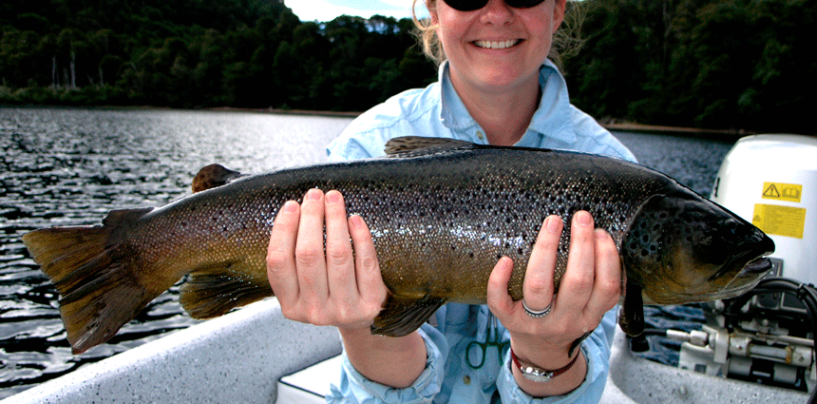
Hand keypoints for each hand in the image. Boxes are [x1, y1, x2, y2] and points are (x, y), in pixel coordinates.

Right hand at [266, 189, 386, 331]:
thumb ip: (295, 259)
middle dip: (310, 218)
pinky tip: (355, 219)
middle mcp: (315, 311)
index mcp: (290, 305)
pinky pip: (366, 262)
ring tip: (334, 199)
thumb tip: (296, 210)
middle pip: (308, 255)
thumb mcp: (304, 286)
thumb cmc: (329, 292)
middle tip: (315, 195)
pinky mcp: (371, 303)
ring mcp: (344, 309)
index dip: (283, 230)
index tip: (291, 205)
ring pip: (338, 255)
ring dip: (335, 220)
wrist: (363, 320)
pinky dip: (361, 237)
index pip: (279, 262)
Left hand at [487, 211, 620, 395]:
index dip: (607, 258)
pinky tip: (505, 259)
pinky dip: (499, 280)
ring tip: (554, 223)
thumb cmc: (566, 317)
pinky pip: (500, 302)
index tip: (601, 232)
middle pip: (577, 282)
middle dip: (581, 245)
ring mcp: (535, 322)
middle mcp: (565, 320)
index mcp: (590, 316)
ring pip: (539, 285)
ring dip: (546, 250)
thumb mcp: (590, 308)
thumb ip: (599, 283)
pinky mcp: (509, 320)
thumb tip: (602, 237)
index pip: (606, 287)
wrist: (541, 352)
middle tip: (581, 217)